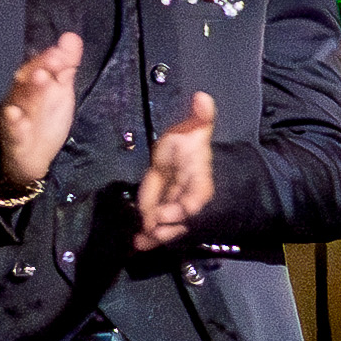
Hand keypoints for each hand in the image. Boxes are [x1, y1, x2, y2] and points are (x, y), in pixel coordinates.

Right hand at [0, 30, 82, 189]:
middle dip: (41, 66)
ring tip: (40, 76)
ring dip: (31, 89)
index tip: (62, 52)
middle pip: (28, 79)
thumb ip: (65, 65)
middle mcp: (20, 96)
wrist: (32, 157)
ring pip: (22, 102)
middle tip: (55, 58)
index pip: (39, 65)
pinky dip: (14, 123)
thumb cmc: (44, 118)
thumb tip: (72, 36)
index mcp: (32, 84)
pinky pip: (13, 131)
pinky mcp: (15, 140)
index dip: (49, 58)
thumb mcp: (59, 92)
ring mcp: (16, 118)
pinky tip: (15, 115)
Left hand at [132, 92, 219, 247]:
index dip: (195, 199)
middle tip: (157, 225)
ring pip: (168, 223)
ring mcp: (173, 203)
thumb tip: (203, 97)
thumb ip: (201, 116)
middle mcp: (187, 192)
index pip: (201, 189)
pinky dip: (146, 235)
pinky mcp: (160, 209)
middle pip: (181, 212)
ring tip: (143, 240)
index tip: (188, 208)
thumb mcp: (194, 127)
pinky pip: (154, 224)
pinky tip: (137, 243)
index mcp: (198, 174)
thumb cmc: (188, 140)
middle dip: (171, 221)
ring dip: (157, 233)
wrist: (179, 155)